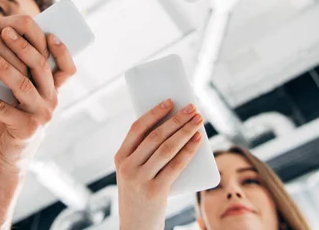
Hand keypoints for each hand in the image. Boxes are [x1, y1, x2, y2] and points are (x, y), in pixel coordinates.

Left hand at [0, 29, 75, 173]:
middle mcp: (52, 101)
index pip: (68, 69)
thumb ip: (28, 75)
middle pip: (41, 68)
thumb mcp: (28, 95)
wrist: (12, 154)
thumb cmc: (16, 115)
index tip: (48, 33)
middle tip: (4, 32)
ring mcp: (40, 115)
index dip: (62, 51)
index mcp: (55, 91)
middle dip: (22, 47)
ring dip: (2, 66)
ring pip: (22, 85)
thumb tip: (17, 41)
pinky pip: (3, 108)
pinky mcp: (24, 128)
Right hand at [115, 100, 203, 229]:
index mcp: (120, 158)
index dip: (154, 113)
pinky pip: (176, 165)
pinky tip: (198, 140)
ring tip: (198, 121)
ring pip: (167, 148)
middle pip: (155, 136)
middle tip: (192, 108)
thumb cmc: (140, 194)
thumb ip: (147, 152)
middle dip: (176, 119)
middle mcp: (127, 167)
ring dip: (185, 131)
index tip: (170, 101)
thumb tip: (175, 126)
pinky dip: (189, 150)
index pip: (136, 128)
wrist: (136, 228)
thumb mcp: (135, 172)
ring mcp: (140, 180)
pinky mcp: (156, 191)